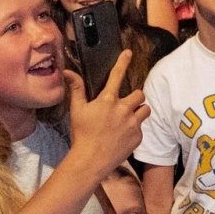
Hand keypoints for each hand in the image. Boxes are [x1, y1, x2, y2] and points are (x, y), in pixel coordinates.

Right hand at [66, 51, 148, 174]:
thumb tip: (68, 72)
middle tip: (125, 105)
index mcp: (108, 100)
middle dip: (134, 97)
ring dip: (139, 111)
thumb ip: (77, 89)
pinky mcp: (138, 137)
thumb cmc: (81, 134)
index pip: (117, 75)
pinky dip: (135, 129)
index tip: (128, 53)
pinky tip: (123, 136)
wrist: (90, 161)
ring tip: (129, 118)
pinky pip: (142, 128)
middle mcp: (123, 109)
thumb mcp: (77, 110)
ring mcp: (133, 123)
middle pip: (139, 94)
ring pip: (146, 109)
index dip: (123, 62)